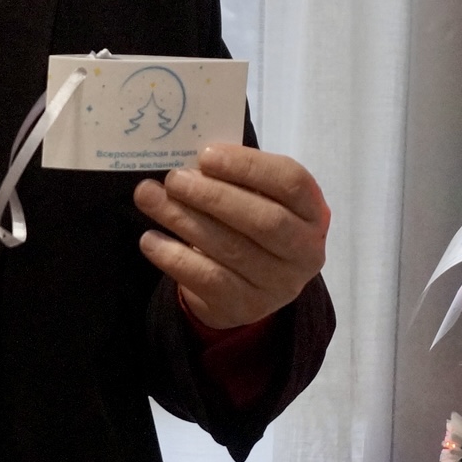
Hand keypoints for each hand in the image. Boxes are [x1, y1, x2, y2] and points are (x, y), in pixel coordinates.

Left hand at [134, 144, 330, 330]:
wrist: (250, 285)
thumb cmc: (251, 223)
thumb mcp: (256, 197)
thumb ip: (235, 176)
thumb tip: (188, 161)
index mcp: (312, 212)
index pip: (291, 183)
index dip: (249, 166)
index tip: (206, 155)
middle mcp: (305, 251)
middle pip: (263, 220)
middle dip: (213, 196)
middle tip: (174, 179)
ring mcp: (278, 284)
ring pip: (230, 249)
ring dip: (184, 219)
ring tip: (149, 198)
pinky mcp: (246, 306)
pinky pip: (208, 279)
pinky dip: (174, 257)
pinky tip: (150, 239)